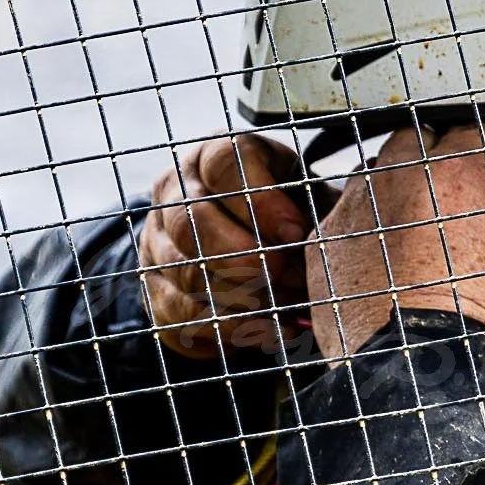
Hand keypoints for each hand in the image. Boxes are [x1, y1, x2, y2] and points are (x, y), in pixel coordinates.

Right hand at [139, 134, 309, 355]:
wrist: (246, 248)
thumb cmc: (285, 215)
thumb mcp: (302, 196)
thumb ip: (314, 209)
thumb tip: (328, 240)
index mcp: (210, 156)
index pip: (222, 163)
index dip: (260, 200)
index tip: (296, 233)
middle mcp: (174, 193)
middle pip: (191, 221)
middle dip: (244, 255)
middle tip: (286, 274)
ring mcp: (156, 243)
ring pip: (188, 272)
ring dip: (245, 295)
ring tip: (289, 302)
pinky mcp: (156, 290)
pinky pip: (188, 315)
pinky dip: (239, 327)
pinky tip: (278, 328)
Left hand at [307, 124, 484, 361]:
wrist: (420, 368)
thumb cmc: (475, 319)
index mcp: (461, 172)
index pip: (479, 132)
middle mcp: (404, 175)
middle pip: (421, 137)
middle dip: (438, 155)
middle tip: (454, 191)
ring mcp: (359, 203)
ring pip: (376, 168)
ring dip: (395, 183)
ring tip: (416, 219)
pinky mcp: (326, 236)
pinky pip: (343, 212)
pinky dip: (362, 223)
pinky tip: (379, 250)